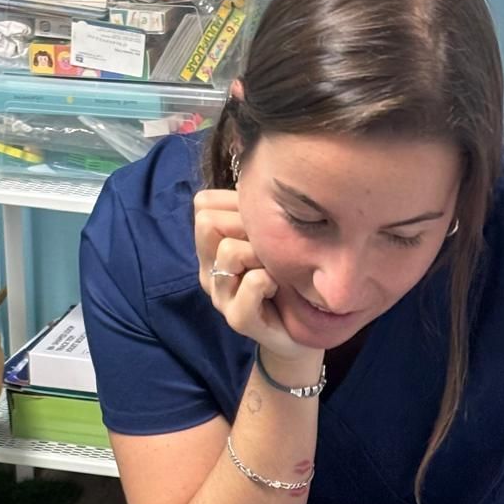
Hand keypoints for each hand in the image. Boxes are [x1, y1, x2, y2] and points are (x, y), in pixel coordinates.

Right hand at [193, 188, 312, 364]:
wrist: (301, 331)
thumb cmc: (287, 278)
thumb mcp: (268, 238)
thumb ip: (252, 213)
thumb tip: (254, 172)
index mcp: (211, 248)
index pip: (203, 205)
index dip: (234, 204)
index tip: (259, 223)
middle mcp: (208, 271)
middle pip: (207, 222)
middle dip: (246, 227)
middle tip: (269, 247)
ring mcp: (220, 297)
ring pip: (228, 251)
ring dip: (260, 254)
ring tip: (275, 269)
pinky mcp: (237, 319)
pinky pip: (252, 283)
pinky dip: (270, 281)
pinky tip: (278, 289)